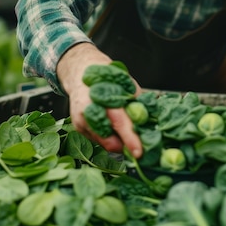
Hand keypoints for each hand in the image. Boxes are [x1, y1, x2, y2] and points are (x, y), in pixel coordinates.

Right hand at [56, 43, 142, 157]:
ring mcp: (81, 121)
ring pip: (104, 143)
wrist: (81, 72)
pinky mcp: (78, 127)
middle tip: (138, 149)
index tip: (139, 152)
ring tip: (124, 131)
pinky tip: (110, 126)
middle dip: (125, 147)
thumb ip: (136, 102)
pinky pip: (97, 140)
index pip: (119, 123)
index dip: (130, 139)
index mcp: (103, 98)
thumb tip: (148, 122)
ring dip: (118, 142)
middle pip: (110, 140)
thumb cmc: (106, 77)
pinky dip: (108, 137)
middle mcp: (89, 111)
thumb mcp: (126, 84)